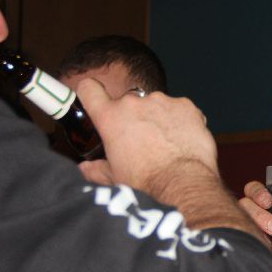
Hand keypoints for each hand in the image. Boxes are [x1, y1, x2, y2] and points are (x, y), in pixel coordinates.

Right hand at [77, 78, 215, 193]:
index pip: (90, 90)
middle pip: (128, 102)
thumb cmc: (146, 180)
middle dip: (133, 117)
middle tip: (142, 139)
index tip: (99, 103)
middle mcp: (134, 103)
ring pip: (156, 105)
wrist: (182, 182)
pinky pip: (180, 109)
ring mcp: (162, 101)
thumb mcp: (114, 177)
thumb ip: (96, 169)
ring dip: (158, 118)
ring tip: (167, 142)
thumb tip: (85, 168)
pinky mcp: (186, 105)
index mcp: (111, 117)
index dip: (92, 94)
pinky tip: (184, 139)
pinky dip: (181, 121)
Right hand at [239, 180, 271, 267]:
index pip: (253, 191)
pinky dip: (240, 236)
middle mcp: (246, 214)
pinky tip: (253, 243)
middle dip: (258, 212)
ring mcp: (237, 226)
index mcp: (260, 207)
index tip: (269, 201)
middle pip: (245, 202)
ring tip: (271, 236)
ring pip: (239, 218)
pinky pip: (231, 231)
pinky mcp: (232, 237)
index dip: (258, 192)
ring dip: (255, 224)